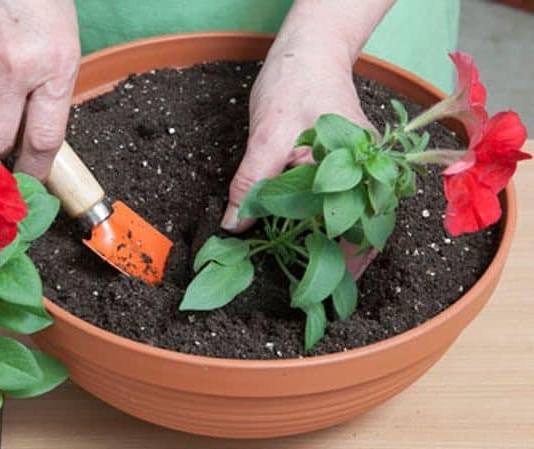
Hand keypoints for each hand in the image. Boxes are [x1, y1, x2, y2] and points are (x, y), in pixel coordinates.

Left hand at [222, 0, 394, 277]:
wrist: (309, 50)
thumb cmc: (296, 83)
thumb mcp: (269, 133)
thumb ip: (253, 183)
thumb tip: (233, 227)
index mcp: (357, 170)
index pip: (358, 230)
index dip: (343, 266)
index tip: (319, 293)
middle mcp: (364, 175)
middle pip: (360, 232)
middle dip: (340, 267)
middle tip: (314, 300)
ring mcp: (355, 172)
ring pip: (352, 222)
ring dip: (333, 251)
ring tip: (312, 281)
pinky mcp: (340, 168)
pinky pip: (336, 204)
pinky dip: (320, 227)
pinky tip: (302, 242)